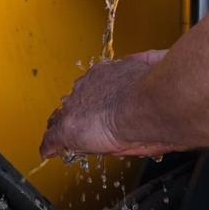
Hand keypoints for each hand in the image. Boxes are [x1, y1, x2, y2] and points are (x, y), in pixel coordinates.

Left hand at [40, 50, 177, 157]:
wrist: (144, 105)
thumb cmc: (154, 92)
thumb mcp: (151, 73)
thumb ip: (149, 67)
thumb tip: (160, 58)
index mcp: (106, 73)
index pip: (93, 85)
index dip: (95, 98)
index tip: (100, 106)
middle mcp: (87, 85)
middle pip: (75, 100)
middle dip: (78, 111)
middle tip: (85, 125)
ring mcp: (75, 106)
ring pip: (62, 116)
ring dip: (64, 126)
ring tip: (61, 138)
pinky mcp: (67, 129)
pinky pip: (52, 139)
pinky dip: (50, 146)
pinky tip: (48, 151)